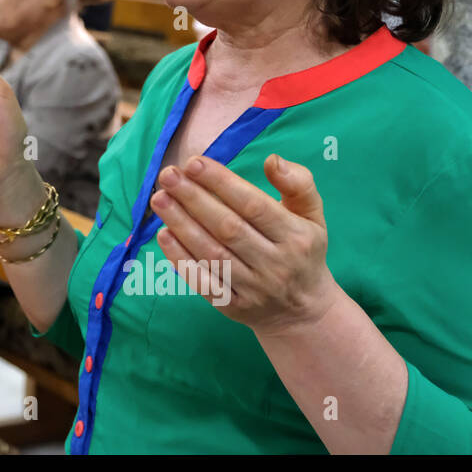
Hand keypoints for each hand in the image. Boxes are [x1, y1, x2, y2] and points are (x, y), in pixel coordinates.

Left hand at [151, 154, 339, 335]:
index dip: (221, 183)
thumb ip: (298, 183)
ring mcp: (253, 289)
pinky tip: (163, 235)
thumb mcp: (312, 216)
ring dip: (181, 225)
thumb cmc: (302, 250)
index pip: (254, 205)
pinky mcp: (233, 307)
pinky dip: (181, 259)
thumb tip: (271, 160)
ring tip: (159, 199)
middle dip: (194, 199)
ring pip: (211, 254)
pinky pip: (203, 282)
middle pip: (228, 228)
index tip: (194, 162)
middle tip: (167, 176)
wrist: (303, 311)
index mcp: (296, 237)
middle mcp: (276, 264)